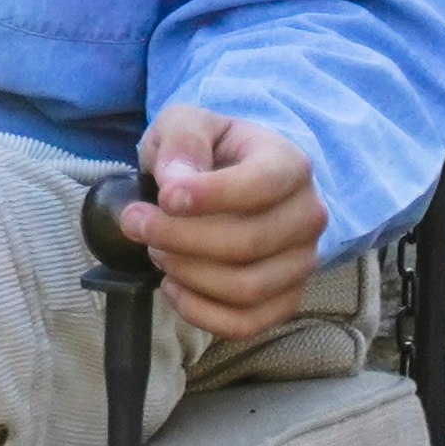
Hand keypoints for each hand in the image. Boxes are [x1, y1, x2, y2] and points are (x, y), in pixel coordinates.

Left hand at [126, 104, 327, 344]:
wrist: (234, 175)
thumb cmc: (209, 149)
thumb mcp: (187, 123)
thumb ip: (182, 140)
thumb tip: (174, 182)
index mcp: (290, 165)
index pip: (260, 186)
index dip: (209, 196)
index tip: (163, 197)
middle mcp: (307, 217)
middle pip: (247, 243)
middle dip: (179, 237)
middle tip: (137, 222)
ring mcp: (301, 263)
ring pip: (246, 287)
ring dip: (187, 273)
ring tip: (155, 249)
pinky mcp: (285, 299)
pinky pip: (247, 323)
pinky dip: (200, 312)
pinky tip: (172, 286)